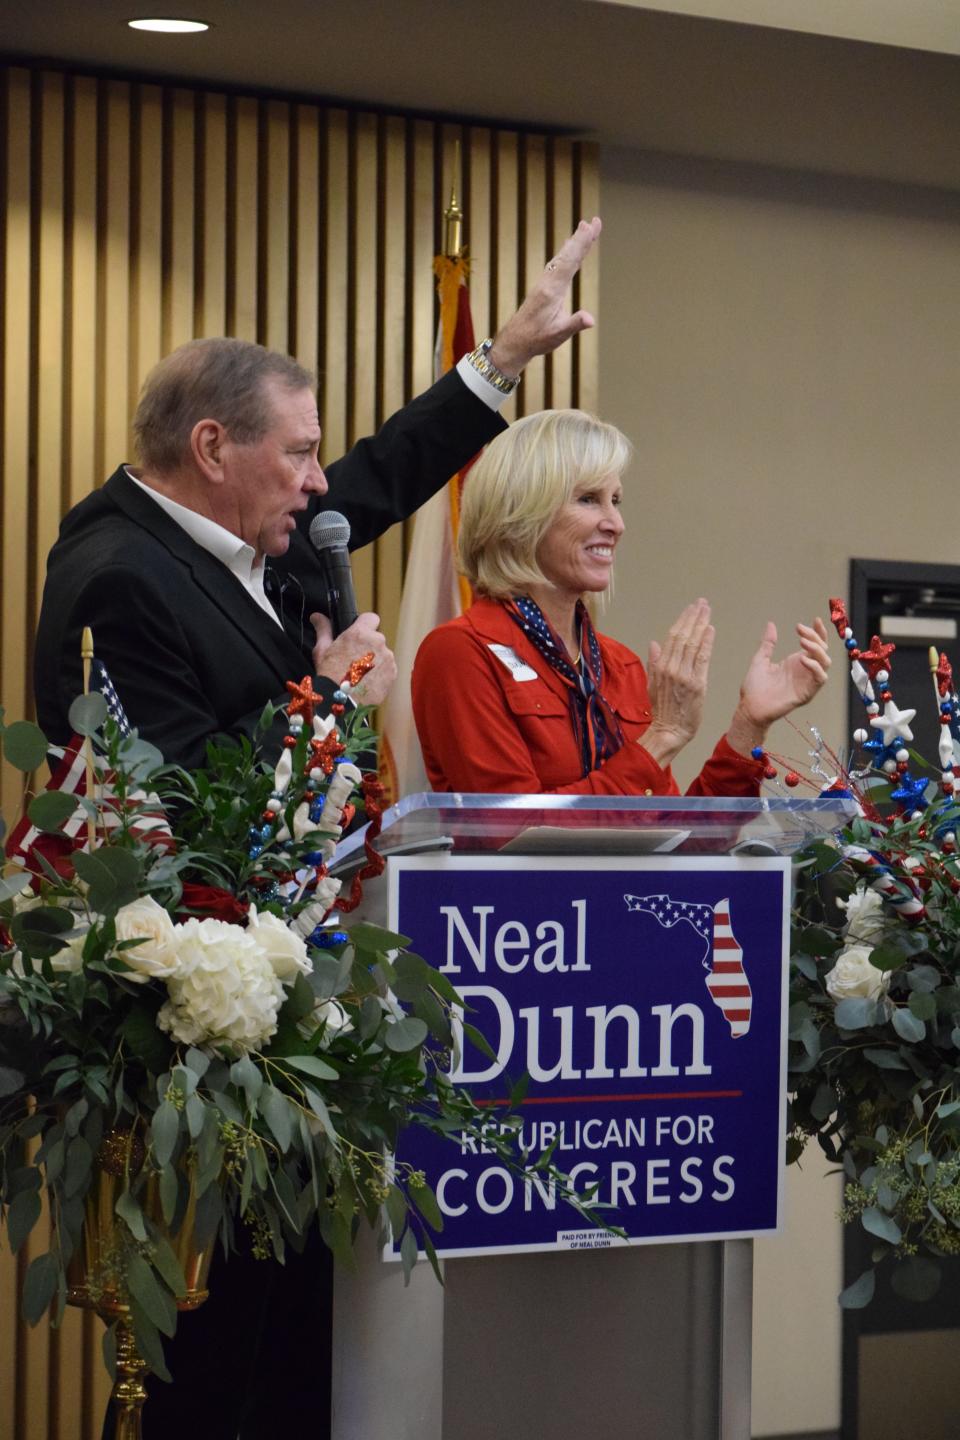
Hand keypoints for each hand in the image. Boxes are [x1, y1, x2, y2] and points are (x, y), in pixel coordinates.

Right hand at [311, 611, 397, 706]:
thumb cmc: (329, 675)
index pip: (371, 618)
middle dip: (368, 646)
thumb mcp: (322, 650)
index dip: (365, 625)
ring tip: (360, 674)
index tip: (358, 635)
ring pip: (383, 654)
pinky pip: (388, 668)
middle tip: (354, 659)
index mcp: (360, 633)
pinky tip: (368, 682)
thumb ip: (323, 630)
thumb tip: (316, 616)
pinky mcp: (393, 673)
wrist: (341, 702)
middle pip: (376, 638)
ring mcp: (388, 658)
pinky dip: (381, 673)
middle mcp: (377, 642)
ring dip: (375, 660)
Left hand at [486, 217, 601, 376]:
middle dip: (581, 238)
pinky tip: (569, 248)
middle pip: (567, 255)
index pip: (570, 262)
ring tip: (585, 227)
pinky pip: (558, 264)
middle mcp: (548, 282)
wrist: (515, 341)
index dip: (581, 244)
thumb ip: (574, 324)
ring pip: (562, 257)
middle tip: (594, 221)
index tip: (590, 227)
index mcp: (552, 290)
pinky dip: (567, 253)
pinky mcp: (544, 287)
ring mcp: (545, 283)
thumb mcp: (557, 335)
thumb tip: (590, 319)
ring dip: (574, 242)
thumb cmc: (536, 339)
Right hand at [639, 599, 714, 767]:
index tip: (691, 608)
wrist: (669, 731)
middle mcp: (671, 668)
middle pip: (683, 636)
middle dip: (693, 617)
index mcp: (661, 667)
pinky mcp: (697, 684)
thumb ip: (654, 663)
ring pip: (693, 644)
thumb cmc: (662, 710)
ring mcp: (684, 675)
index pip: (672, 637)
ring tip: (707, 611)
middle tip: (702, 603)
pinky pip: (702, 659)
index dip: (683, 620)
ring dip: (701, 625)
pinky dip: (706, 643)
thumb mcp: (652, 684)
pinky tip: (711, 630)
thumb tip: (654, 643)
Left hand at [726, 617, 830, 753]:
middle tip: (800, 630)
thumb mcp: (761, 660)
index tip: (815, 620)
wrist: (750, 707)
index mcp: (797, 662)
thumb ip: (768, 643)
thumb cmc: (755, 687)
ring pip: (825, 662)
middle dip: (815, 637)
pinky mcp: (807, 692)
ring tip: (802, 642)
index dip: (819, 632)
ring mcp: (807, 681)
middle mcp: (805, 670)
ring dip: (817, 649)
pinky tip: (802, 659)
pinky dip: (815, 667)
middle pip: (822, 650)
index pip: (815, 644)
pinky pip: (820, 678)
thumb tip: (771, 624)